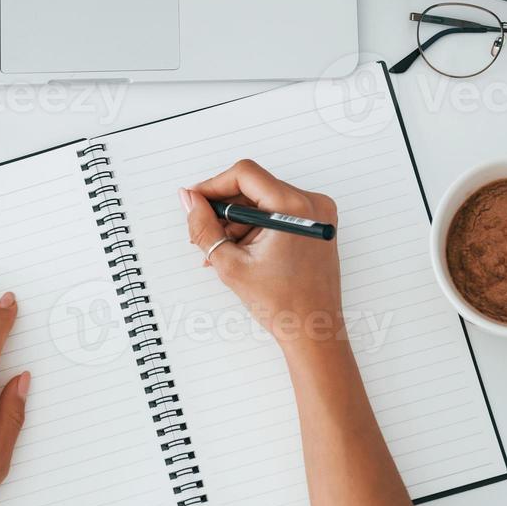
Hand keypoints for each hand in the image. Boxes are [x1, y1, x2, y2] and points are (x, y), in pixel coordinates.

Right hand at [180, 160, 342, 349]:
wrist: (313, 330)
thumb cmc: (282, 305)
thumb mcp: (231, 264)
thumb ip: (204, 227)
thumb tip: (189, 199)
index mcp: (294, 208)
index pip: (244, 175)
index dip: (214, 185)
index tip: (195, 201)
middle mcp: (312, 204)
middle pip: (254, 187)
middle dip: (224, 209)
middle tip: (205, 234)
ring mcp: (317, 214)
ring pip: (263, 200)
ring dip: (237, 222)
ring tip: (223, 252)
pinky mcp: (316, 224)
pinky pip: (278, 212)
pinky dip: (255, 227)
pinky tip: (241, 251)